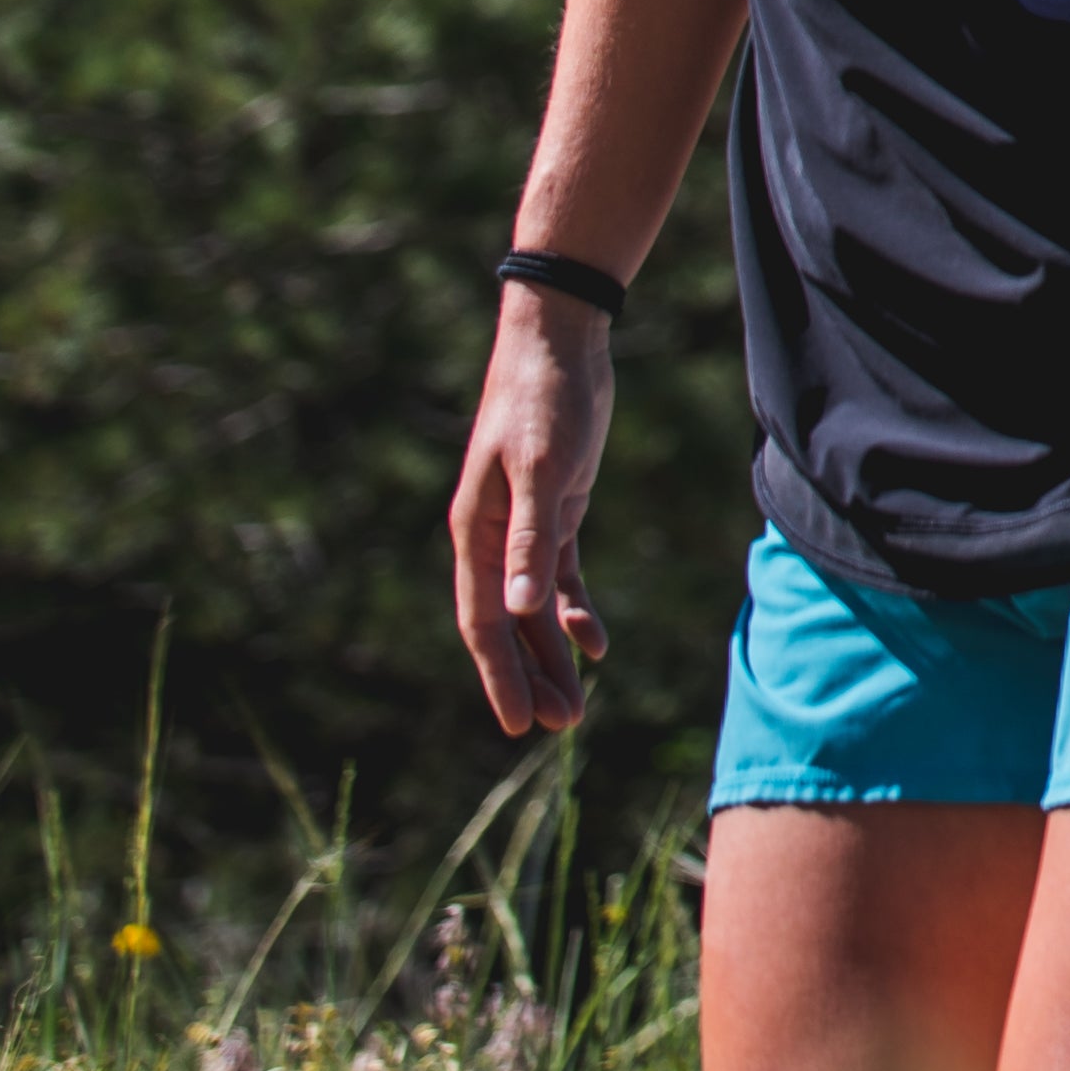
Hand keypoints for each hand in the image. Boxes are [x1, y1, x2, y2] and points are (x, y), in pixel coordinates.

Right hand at [446, 289, 618, 735]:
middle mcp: (492, 538)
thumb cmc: (544, 398)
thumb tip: (518, 611)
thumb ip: (532, 540)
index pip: (483, 622)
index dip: (498, 675)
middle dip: (529, 678)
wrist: (559, 340)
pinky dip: (573, 613)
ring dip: (551, 655)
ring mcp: (524, 526)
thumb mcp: (544, 468)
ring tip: (575, 708)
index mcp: (475, 534)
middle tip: (558, 729)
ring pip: (533, 609)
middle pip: (507, 626)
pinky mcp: (557, 510)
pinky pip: (559, 578)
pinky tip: (593, 644)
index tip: (516, 724)